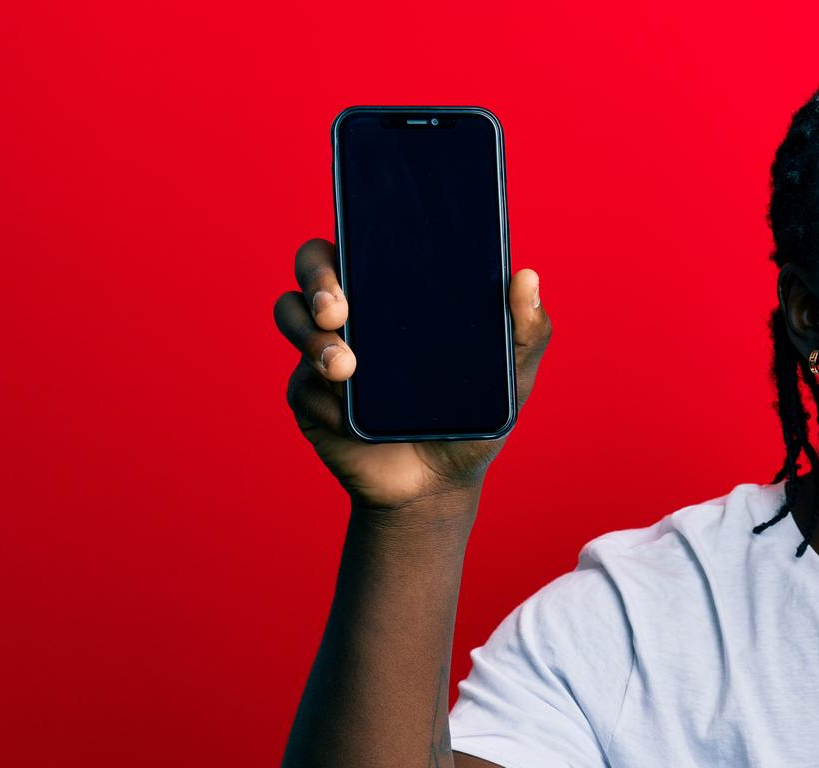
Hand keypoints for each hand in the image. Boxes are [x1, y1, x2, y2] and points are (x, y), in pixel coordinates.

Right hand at [273, 237, 552, 513]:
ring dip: (309, 339)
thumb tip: (528, 276)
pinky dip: (323, 402)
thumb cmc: (475, 419)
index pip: (363, 242)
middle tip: (339, 311)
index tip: (362, 242)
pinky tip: (348, 421)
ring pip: (290, 316)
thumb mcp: (511, 378)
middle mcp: (355, 313)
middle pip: (312, 268)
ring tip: (344, 369)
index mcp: (397, 292)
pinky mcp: (309, 398)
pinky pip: (300, 387)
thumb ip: (527, 331)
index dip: (351, 229)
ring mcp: (324, 352)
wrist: (440, 486)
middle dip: (317, 280)